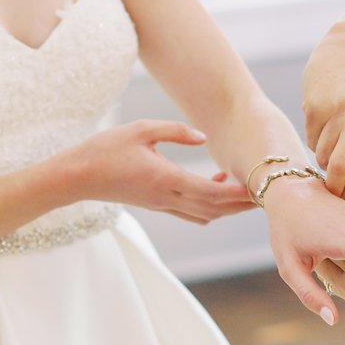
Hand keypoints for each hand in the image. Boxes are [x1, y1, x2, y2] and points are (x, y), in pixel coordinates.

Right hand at [74, 120, 254, 222]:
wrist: (78, 176)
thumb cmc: (107, 149)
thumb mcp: (141, 129)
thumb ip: (176, 132)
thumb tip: (203, 138)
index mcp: (166, 179)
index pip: (211, 192)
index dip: (237, 193)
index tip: (258, 188)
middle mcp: (167, 198)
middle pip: (214, 208)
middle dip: (241, 205)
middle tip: (265, 196)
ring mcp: (162, 205)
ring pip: (204, 214)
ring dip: (227, 208)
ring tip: (247, 195)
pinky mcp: (156, 205)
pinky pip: (190, 212)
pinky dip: (209, 206)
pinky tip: (215, 187)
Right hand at [302, 26, 344, 201]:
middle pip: (340, 166)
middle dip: (334, 187)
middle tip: (332, 195)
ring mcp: (334, 111)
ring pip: (322, 155)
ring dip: (325, 161)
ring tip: (333, 146)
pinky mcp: (313, 106)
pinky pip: (311, 140)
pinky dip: (316, 142)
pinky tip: (324, 126)